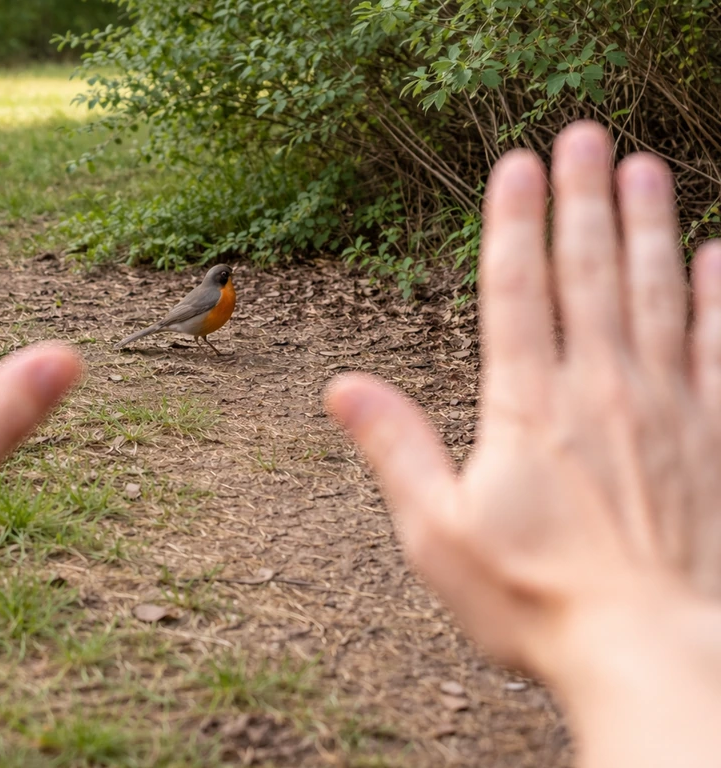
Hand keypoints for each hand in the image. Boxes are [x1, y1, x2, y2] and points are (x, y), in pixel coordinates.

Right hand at [327, 123, 720, 765]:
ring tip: (648, 167)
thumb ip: (393, 450)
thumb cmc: (538, 602)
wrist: (653, 655)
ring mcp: (665, 411)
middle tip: (587, 135)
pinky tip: (718, 255)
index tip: (517, 163)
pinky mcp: (714, 437)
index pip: (518, 290)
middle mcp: (599, 392)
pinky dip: (718, 298)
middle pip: (590, 273)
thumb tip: (342, 388)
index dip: (516, 221)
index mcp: (528, 408)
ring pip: (658, 295)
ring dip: (651, 226)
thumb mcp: (436, 533)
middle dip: (584, 199)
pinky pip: (719, 349)